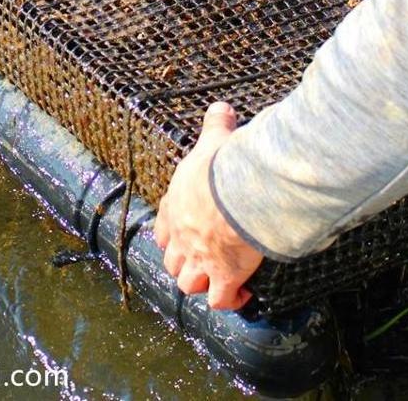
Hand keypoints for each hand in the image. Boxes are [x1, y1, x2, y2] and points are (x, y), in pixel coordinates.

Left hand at [153, 102, 263, 309]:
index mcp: (175, 206)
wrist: (237, 192)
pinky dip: (230, 301)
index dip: (171, 234)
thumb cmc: (222, 166)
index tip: (183, 234)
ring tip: (218, 281)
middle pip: (172, 261)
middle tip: (202, 260)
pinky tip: (243, 295)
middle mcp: (181, 237)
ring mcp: (200, 260)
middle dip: (184, 263)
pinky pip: (221, 300)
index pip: (163, 228)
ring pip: (189, 284)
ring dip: (201, 284)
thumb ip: (215, 124)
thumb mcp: (214, 140)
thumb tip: (220, 107)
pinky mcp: (224, 277)